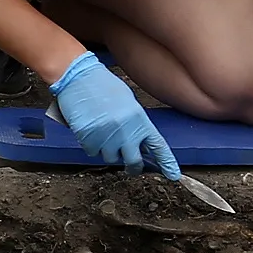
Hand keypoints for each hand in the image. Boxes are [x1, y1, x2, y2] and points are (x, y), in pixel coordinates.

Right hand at [50, 50, 179, 180]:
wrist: (79, 77)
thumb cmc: (103, 86)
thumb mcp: (128, 102)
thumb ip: (135, 124)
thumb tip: (137, 144)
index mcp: (139, 120)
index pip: (158, 146)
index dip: (166, 162)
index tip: (173, 175)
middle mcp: (126, 131)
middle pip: (134, 162)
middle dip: (132, 167)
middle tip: (130, 167)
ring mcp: (107, 137)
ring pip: (110, 158)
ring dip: (107, 150)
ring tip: (102, 131)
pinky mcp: (89, 140)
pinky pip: (92, 152)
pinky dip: (91, 145)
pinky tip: (89, 129)